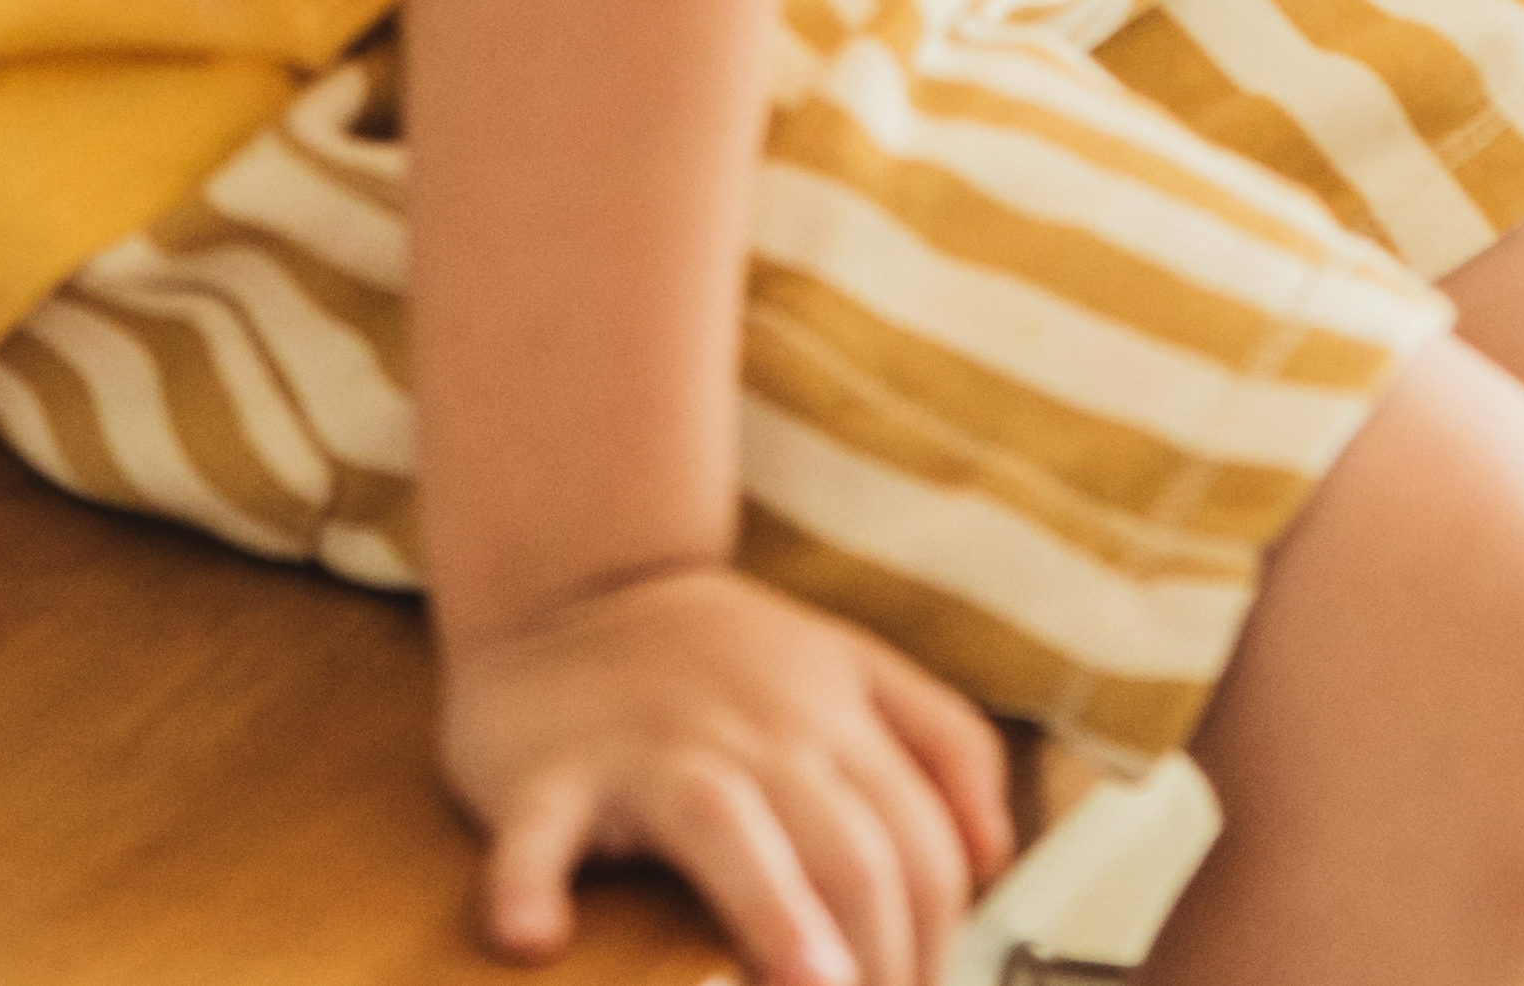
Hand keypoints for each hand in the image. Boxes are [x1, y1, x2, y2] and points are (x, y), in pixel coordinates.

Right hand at [434, 560, 1011, 985]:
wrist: (573, 577)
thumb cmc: (720, 653)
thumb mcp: (855, 664)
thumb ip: (945, 742)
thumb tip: (995, 856)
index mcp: (833, 717)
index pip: (919, 849)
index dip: (936, 946)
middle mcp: (756, 733)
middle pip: (849, 853)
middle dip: (881, 964)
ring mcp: (650, 750)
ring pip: (727, 825)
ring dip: (772, 913)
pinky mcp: (546, 774)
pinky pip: (536, 832)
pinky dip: (527, 885)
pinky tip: (533, 937)